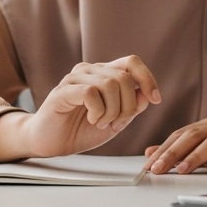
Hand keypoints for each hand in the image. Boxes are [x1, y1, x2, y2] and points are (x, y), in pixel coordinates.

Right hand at [20, 55, 161, 157]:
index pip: (132, 62)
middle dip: (128, 106)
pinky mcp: (63, 90)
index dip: (148, 78)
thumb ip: (131, 108)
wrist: (51, 143)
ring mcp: (76, 78)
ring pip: (110, 84)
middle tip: (116, 123)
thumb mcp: (116, 121)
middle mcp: (91, 71)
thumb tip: (146, 94)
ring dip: (112, 111)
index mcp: (105, 74)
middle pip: (125, 78)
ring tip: (101, 122)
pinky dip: (98, 111)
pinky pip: (91, 92)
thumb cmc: (81, 130)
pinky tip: (92, 120)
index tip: (156, 99)